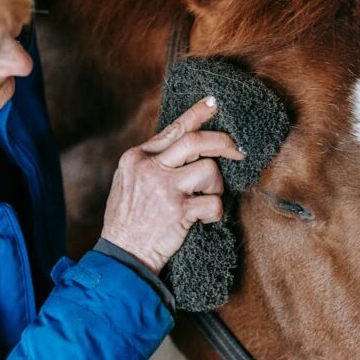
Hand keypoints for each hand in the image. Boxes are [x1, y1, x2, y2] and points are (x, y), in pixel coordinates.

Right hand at [100, 96, 244, 274]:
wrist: (122, 256)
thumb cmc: (127, 220)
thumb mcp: (128, 182)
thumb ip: (151, 162)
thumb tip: (183, 145)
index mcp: (136, 157)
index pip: (173, 129)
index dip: (197, 114)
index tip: (215, 103)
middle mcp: (150, 168)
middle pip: (195, 141)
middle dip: (223, 143)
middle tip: (238, 151)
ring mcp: (164, 189)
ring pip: (209, 169)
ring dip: (216, 184)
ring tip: (208, 197)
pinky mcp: (178, 212)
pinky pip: (213, 202)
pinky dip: (216, 211)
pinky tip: (206, 218)